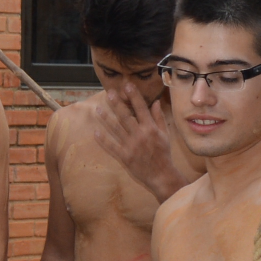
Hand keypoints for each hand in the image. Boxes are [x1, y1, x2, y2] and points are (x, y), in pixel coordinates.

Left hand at [94, 86, 188, 200]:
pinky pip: (112, 147)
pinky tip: (96, 132)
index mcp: (151, 128)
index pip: (141, 108)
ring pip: (116, 129)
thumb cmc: (164, 154)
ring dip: (106, 119)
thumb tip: (156, 102)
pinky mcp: (125, 156)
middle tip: (109, 93)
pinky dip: (103, 140)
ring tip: (98, 109)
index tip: (127, 86)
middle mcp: (140, 135)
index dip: (134, 96)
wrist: (161, 175)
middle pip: (126, 116)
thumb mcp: (165, 134)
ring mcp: (131, 146)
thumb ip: (159, 118)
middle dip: (117, 104)